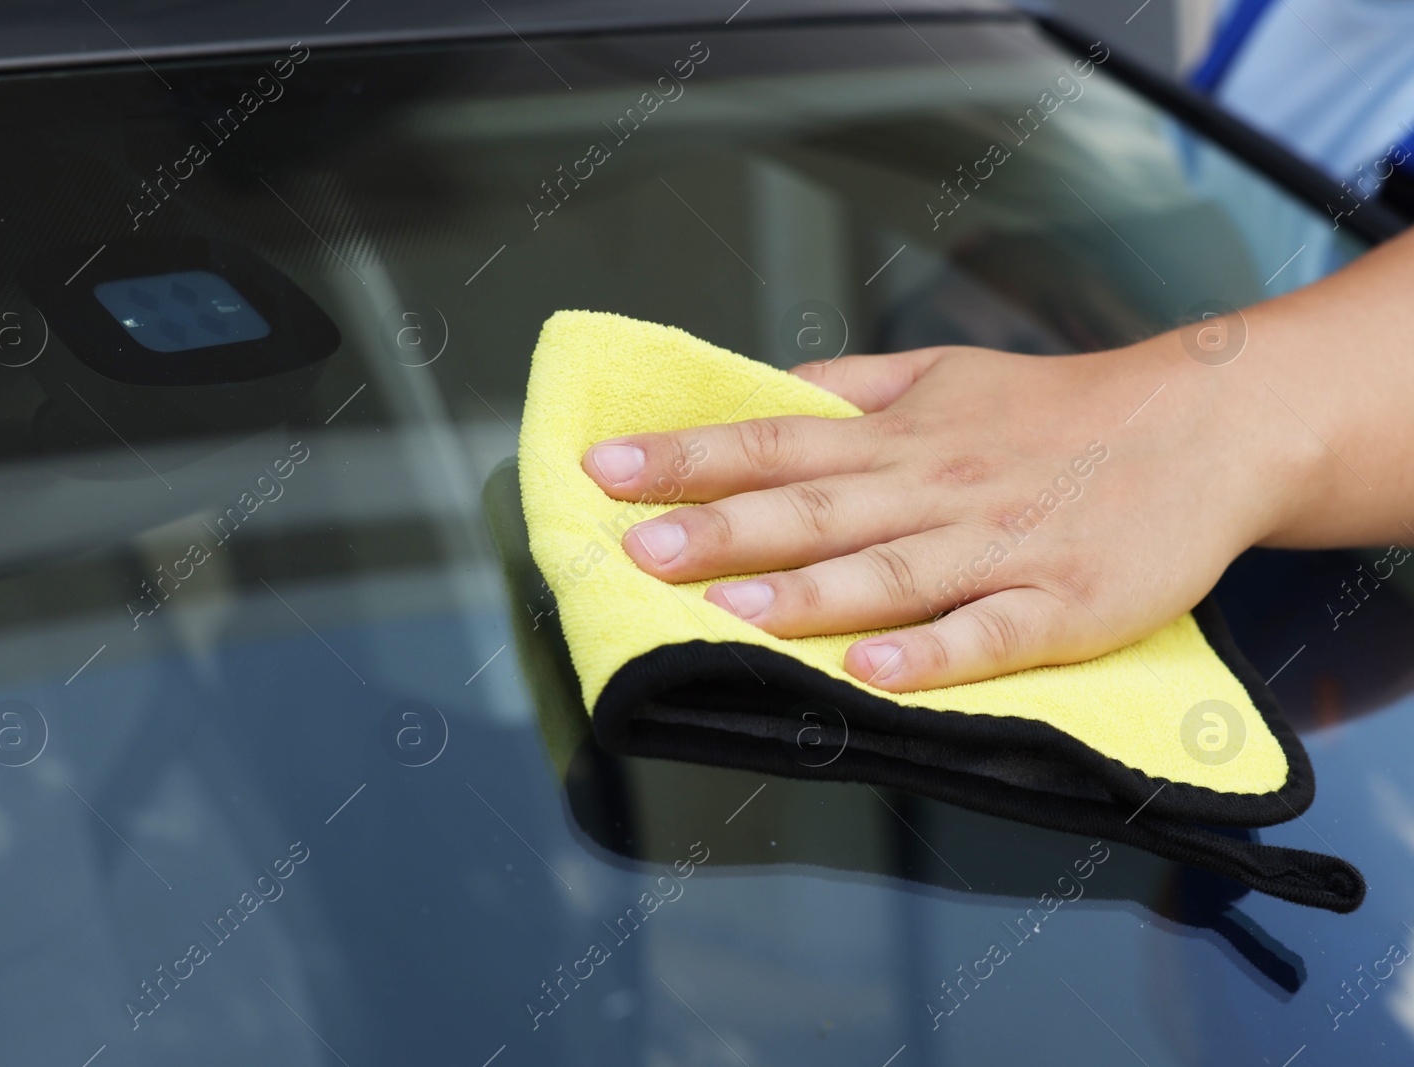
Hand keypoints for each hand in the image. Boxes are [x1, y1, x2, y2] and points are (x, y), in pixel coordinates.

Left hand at [581, 335, 1314, 691]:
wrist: (1199, 426)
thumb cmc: (1053, 410)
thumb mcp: (943, 373)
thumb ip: (849, 387)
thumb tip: (761, 389)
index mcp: (898, 436)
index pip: (772, 442)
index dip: (686, 458)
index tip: (605, 470)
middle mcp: (935, 487)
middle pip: (814, 509)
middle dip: (721, 530)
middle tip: (635, 548)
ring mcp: (998, 547)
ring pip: (891, 573)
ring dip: (807, 594)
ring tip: (728, 612)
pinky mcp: (1062, 603)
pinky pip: (990, 633)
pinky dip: (933, 654)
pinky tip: (872, 671)